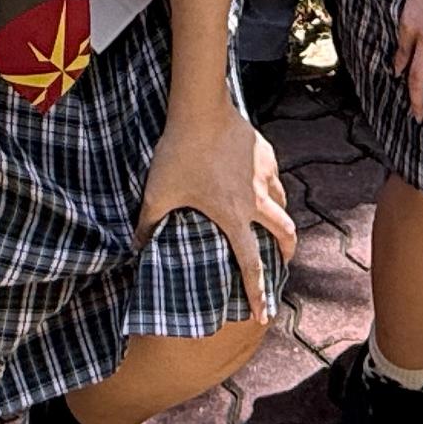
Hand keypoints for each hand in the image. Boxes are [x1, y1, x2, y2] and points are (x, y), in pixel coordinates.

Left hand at [138, 105, 296, 320]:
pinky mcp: (267, 154)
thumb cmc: (178, 154)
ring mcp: (265, 175)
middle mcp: (256, 201)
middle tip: (283, 264)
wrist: (201, 109)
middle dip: (287, 254)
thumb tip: (134, 248)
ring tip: (274, 225)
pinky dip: (272, 189)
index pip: (252, 265)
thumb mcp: (157, 193)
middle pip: (286, 235)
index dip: (258, 293)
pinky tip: (260, 185)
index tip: (264, 313)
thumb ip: (146, 225)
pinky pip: (275, 178)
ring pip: (284, 204)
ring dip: (281, 219)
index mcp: (233, 217)